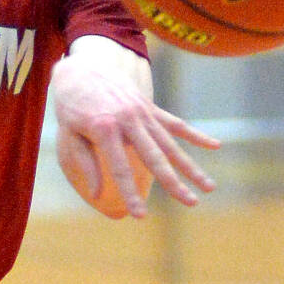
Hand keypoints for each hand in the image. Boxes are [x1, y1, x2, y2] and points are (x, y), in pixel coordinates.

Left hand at [51, 37, 219, 218]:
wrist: (82, 67)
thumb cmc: (71, 104)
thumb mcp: (69, 133)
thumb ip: (84, 162)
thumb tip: (96, 194)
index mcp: (105, 129)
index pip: (121, 169)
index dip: (131, 194)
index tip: (140, 216)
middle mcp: (129, 120)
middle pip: (156, 157)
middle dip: (174, 183)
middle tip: (191, 203)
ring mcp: (142, 112)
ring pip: (171, 144)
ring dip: (191, 166)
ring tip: (209, 187)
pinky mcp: (150, 107)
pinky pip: (175, 123)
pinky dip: (195, 135)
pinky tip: (214, 146)